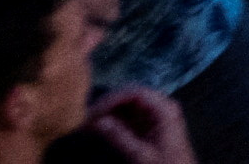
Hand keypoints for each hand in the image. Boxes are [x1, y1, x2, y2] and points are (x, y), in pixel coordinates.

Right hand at [67, 92, 195, 163]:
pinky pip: (127, 118)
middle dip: (106, 106)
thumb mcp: (140, 155)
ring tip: (84, 124)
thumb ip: (119, 137)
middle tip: (84, 119)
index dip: (111, 99)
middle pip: (129, 97)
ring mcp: (154, 116)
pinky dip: (111, 122)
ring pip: (126, 107)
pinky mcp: (148, 126)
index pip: (135, 92)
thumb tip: (98, 121)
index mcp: (164, 109)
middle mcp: (160, 107)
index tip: (92, 113)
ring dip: (106, 114)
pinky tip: (95, 129)